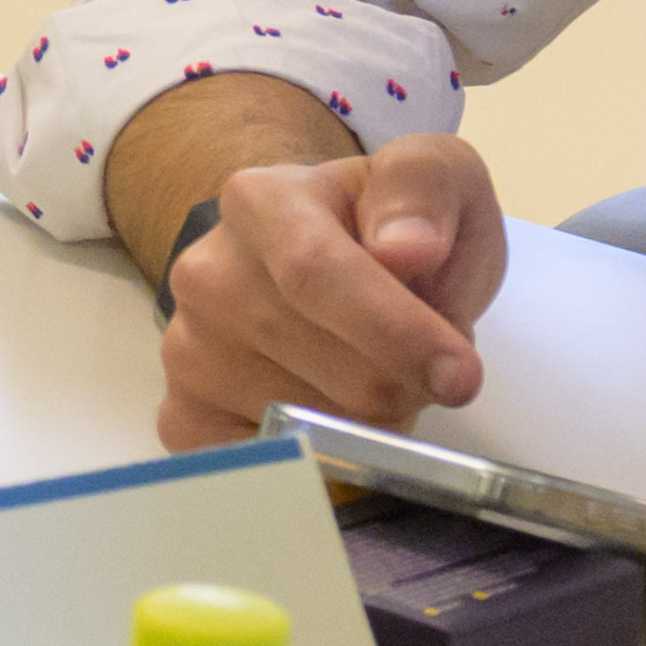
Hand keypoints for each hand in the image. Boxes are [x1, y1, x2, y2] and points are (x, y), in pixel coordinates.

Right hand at [150, 131, 512, 448]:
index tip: (461, 378)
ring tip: (371, 370)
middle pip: (338, 372)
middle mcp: (205, 275)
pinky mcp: (184, 415)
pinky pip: (273, 466)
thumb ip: (426, 191)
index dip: (396, 335)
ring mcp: (187, 351)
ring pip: (317, 428)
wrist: (324, 257)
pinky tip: (332, 410)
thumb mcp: (435, 178)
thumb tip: (405, 249)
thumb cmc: (389, 225)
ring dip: (373, 420)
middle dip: (406, 383)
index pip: (316, 275)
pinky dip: (325, 455)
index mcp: (261, 202)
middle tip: (424, 360)